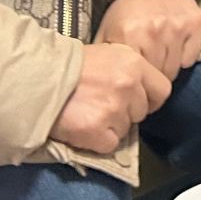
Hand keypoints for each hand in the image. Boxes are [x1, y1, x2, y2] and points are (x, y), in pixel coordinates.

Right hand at [50, 41, 170, 154]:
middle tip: (102, 106)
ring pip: (126, 129)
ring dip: (110, 126)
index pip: (162, 90)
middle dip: (126, 113)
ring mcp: (114, 109)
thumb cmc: (69, 66)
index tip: (136, 102)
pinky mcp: (97, 130)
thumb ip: (129, 72)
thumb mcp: (108, 54)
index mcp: (135, 63)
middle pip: (142, 112)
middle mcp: (129, 85)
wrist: (38, 79)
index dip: (149, 99)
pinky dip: (97, 141)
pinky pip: (109, 145)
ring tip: (88, 113)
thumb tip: (140, 92)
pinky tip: (83, 126)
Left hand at [96, 0, 200, 80]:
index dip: (135, 82)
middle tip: (147, 71)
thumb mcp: (107, 32)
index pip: (136, 76)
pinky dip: (183, 59)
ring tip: (159, 60)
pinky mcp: (195, 22)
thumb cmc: (126, 11)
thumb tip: (101, 82)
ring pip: (175, 69)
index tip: (134, 82)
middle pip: (157, 76)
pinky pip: (190, 58)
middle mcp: (154, 30)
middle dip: (152, 77)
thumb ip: (104, 58)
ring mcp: (177, 27)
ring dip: (167, 69)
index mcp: (129, 34)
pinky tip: (174, 50)